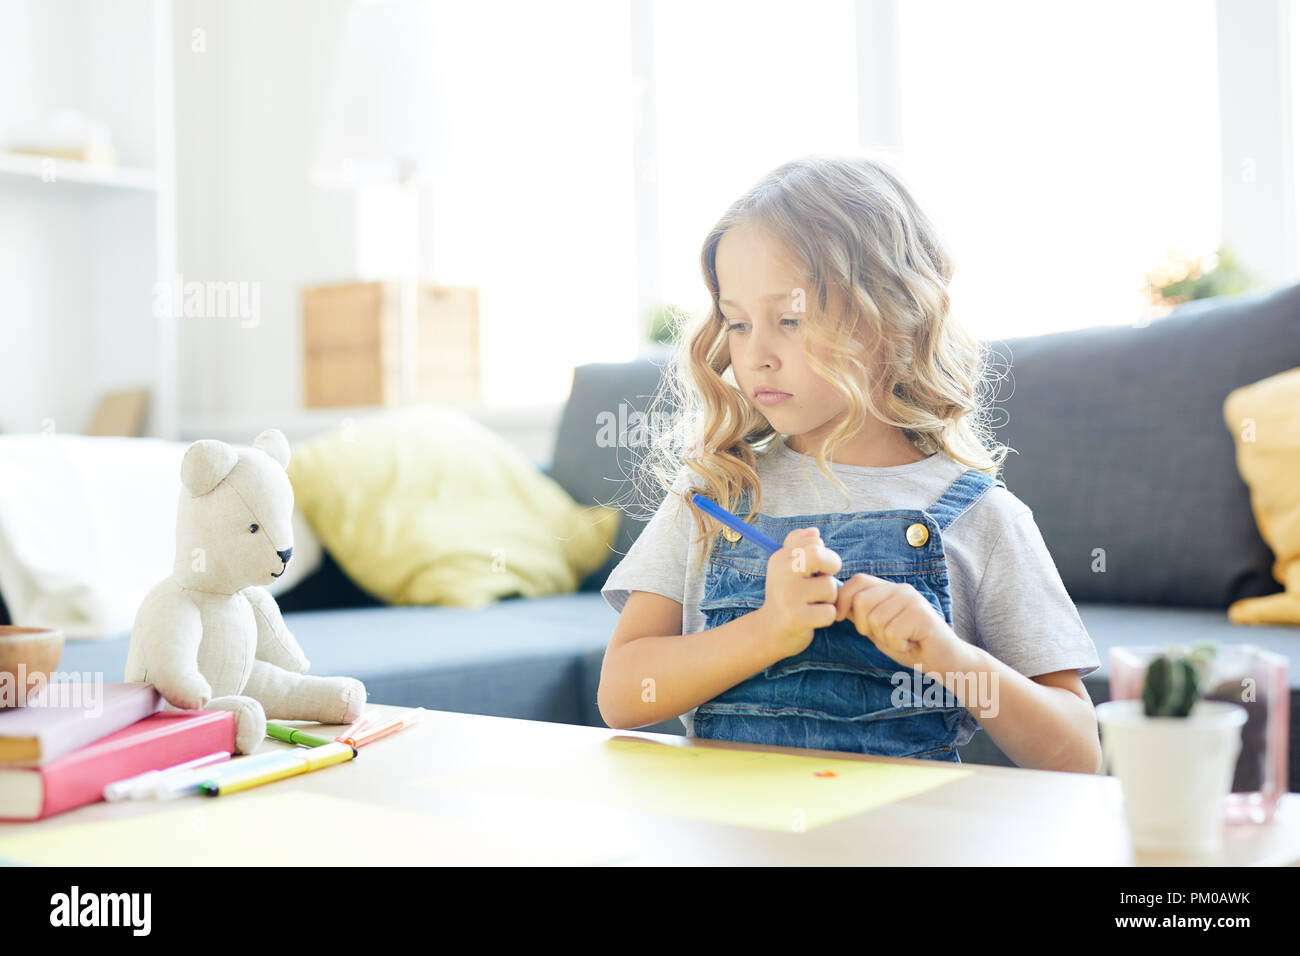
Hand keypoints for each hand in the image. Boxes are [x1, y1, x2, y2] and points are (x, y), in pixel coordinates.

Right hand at [757, 528, 841, 657]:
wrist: (770, 631)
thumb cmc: (786, 594)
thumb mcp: (787, 567)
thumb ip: (799, 545)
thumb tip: (814, 531)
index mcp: (780, 558)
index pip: (814, 541)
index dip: (825, 554)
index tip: (818, 567)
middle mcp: (781, 573)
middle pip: (818, 555)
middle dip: (831, 566)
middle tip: (826, 579)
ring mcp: (787, 596)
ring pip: (829, 587)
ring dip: (829, 598)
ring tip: (815, 603)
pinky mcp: (795, 618)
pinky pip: (829, 612)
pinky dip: (827, 617)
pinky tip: (814, 619)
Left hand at [833, 573, 966, 673]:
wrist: (945, 661)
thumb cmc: (910, 646)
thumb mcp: (878, 629)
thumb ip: (861, 615)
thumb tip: (833, 603)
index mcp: (889, 590)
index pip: (857, 581)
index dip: (842, 599)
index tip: (841, 618)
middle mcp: (901, 589)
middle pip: (862, 601)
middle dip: (864, 626)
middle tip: (883, 636)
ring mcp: (913, 600)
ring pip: (876, 619)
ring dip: (885, 638)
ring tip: (902, 640)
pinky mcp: (922, 614)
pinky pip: (892, 632)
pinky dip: (899, 645)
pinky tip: (912, 644)